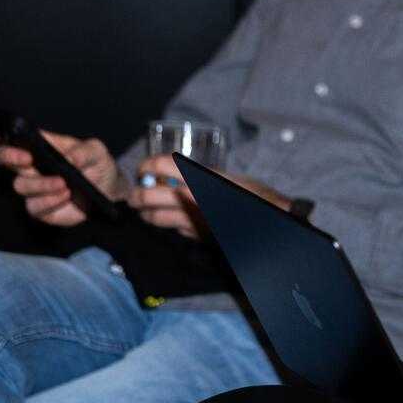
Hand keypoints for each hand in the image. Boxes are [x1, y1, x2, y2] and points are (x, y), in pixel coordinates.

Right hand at [0, 124, 125, 227]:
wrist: (109, 189)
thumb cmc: (96, 164)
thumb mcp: (95, 151)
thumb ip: (83, 151)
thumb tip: (68, 159)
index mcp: (38, 147)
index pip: (10, 138)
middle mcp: (30, 167)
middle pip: (4, 160)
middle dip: (10, 156)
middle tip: (28, 158)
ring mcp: (34, 188)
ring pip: (20, 186)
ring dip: (41, 184)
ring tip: (63, 183)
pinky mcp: (41, 209)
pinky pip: (34, 207)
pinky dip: (49, 201)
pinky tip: (65, 195)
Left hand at [130, 158, 292, 238]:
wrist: (267, 217)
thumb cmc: (250, 193)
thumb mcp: (224, 176)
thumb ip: (198, 175)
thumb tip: (170, 175)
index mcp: (198, 177)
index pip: (159, 166)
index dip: (147, 166)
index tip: (144, 169)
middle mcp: (191, 197)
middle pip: (148, 194)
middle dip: (136, 195)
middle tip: (135, 195)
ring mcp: (191, 219)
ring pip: (155, 218)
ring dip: (146, 214)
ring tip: (146, 211)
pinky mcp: (195, 236)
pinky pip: (173, 230)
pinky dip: (169, 225)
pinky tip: (173, 222)